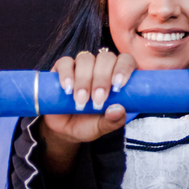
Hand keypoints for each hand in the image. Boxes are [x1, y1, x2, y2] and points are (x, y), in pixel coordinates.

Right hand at [38, 49, 136, 172]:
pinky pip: (65, 62)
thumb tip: (119, 110)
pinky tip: (67, 88)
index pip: (126, 61)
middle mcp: (100, 67)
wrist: (63, 129)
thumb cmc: (87, 124)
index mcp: (116, 76)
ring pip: (86, 59)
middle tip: (98, 100)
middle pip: (105, 58)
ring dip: (84, 79)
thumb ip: (112, 121)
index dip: (123, 68)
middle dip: (102, 79)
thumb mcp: (101, 127)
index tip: (118, 85)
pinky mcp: (62, 68)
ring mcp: (81, 66)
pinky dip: (67, 73)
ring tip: (80, 100)